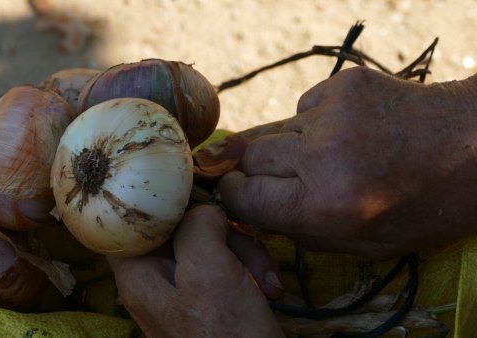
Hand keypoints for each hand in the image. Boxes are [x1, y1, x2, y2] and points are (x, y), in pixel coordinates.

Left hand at [108, 205, 284, 337]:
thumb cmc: (228, 335)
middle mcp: (156, 280)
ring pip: (209, 244)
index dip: (157, 201)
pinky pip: (227, 267)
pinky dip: (249, 271)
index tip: (192, 189)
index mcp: (139, 273)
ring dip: (244, 252)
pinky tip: (269, 289)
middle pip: (179, 228)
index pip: (128, 221)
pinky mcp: (212, 300)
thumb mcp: (207, 273)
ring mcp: (185, 292)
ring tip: (266, 281)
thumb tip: (203, 210)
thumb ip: (196, 228)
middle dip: (220, 231)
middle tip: (247, 247)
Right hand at [218, 66, 476, 259]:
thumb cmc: (421, 209)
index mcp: (323, 204)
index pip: (242, 195)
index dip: (238, 198)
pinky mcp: (345, 84)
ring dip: (287, 147)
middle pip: (249, 156)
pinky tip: (345, 133)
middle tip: (283, 179)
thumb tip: (255, 211)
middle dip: (256, 172)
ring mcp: (333, 113)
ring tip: (322, 156)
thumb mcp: (360, 245)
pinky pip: (304, 106)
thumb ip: (300, 231)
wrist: (475, 151)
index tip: (243, 196)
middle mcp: (320, 156)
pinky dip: (314, 123)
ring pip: (273, 129)